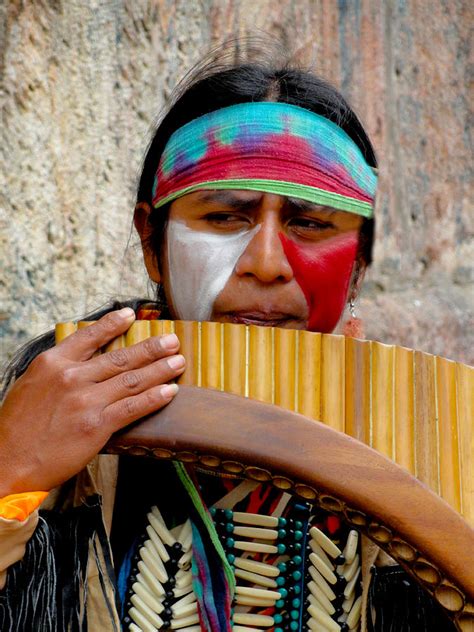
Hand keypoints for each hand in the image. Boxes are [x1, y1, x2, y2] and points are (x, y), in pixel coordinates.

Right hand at [0, 308, 183, 495]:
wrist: (7, 463)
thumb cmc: (17, 427)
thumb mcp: (30, 385)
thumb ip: (57, 371)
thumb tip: (82, 360)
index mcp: (53, 363)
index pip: (90, 336)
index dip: (113, 324)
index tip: (131, 315)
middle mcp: (71, 377)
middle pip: (120, 357)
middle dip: (151, 348)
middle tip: (171, 341)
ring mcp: (86, 401)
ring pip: (132, 380)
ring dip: (160, 369)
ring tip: (178, 362)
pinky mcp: (97, 425)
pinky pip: (133, 407)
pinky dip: (155, 397)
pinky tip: (170, 391)